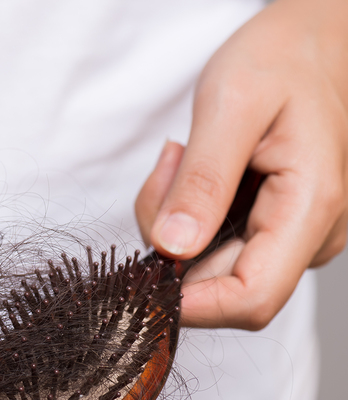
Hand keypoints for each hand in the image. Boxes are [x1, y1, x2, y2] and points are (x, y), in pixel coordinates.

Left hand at [135, 0, 347, 329]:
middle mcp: (310, 235)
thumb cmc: (280, 61)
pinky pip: (210, 243)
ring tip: (183, 159)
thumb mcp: (230, 107)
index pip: (251, 300)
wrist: (311, 41)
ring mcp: (291, 235)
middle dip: (170, 242)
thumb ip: (203, 181)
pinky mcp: (270, 228)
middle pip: (218, 284)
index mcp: (312, 207)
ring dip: (174, 223)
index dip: (190, 304)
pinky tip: (193, 170)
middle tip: (168, 170)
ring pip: (207, 265)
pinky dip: (184, 215)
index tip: (141, 272)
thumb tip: (173, 249)